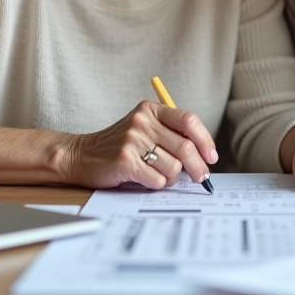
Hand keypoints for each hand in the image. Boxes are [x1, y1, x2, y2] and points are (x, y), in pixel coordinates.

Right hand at [59, 101, 218, 189]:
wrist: (82, 155)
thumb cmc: (120, 145)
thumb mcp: (144, 129)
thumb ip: (171, 135)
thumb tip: (205, 157)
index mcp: (151, 109)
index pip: (190, 120)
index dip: (206, 140)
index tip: (211, 157)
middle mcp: (142, 121)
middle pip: (186, 147)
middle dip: (199, 168)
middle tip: (202, 179)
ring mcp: (132, 140)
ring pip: (174, 167)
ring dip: (172, 178)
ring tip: (158, 175)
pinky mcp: (124, 161)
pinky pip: (157, 180)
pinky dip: (157, 185)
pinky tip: (145, 179)